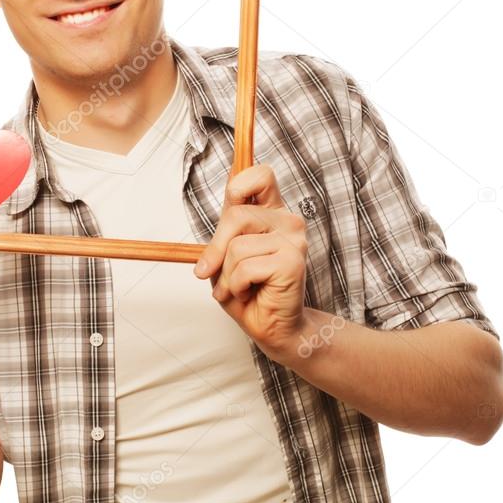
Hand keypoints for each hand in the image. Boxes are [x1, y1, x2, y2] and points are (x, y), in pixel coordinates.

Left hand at [194, 163, 308, 359]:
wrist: (272, 326)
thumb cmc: (249, 290)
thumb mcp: (226, 257)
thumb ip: (221, 235)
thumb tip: (208, 232)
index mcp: (271, 212)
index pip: (261, 176)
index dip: (240, 183)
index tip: (231, 197)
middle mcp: (287, 221)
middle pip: (235, 216)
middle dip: (215, 249)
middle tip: (209, 271)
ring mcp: (293, 239)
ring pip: (237, 247)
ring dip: (227, 275)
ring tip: (239, 287)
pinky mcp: (292, 260)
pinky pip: (245, 268)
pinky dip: (237, 286)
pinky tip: (250, 293)